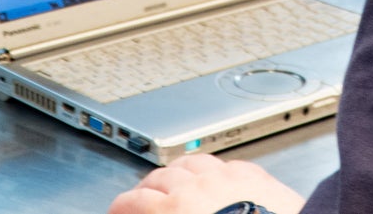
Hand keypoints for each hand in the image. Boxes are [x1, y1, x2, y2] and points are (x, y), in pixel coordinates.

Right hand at [106, 153, 304, 213]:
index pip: (132, 201)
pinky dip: (215, 170)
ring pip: (192, 162)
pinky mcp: (254, 176)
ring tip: (176, 179)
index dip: (121, 207)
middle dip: (147, 187)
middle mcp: (196, 188)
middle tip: (143, 196)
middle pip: (160, 177)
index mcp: (172, 211)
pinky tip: (217, 175)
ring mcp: (226, 178)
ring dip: (179, 171)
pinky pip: (227, 164)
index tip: (118, 210)